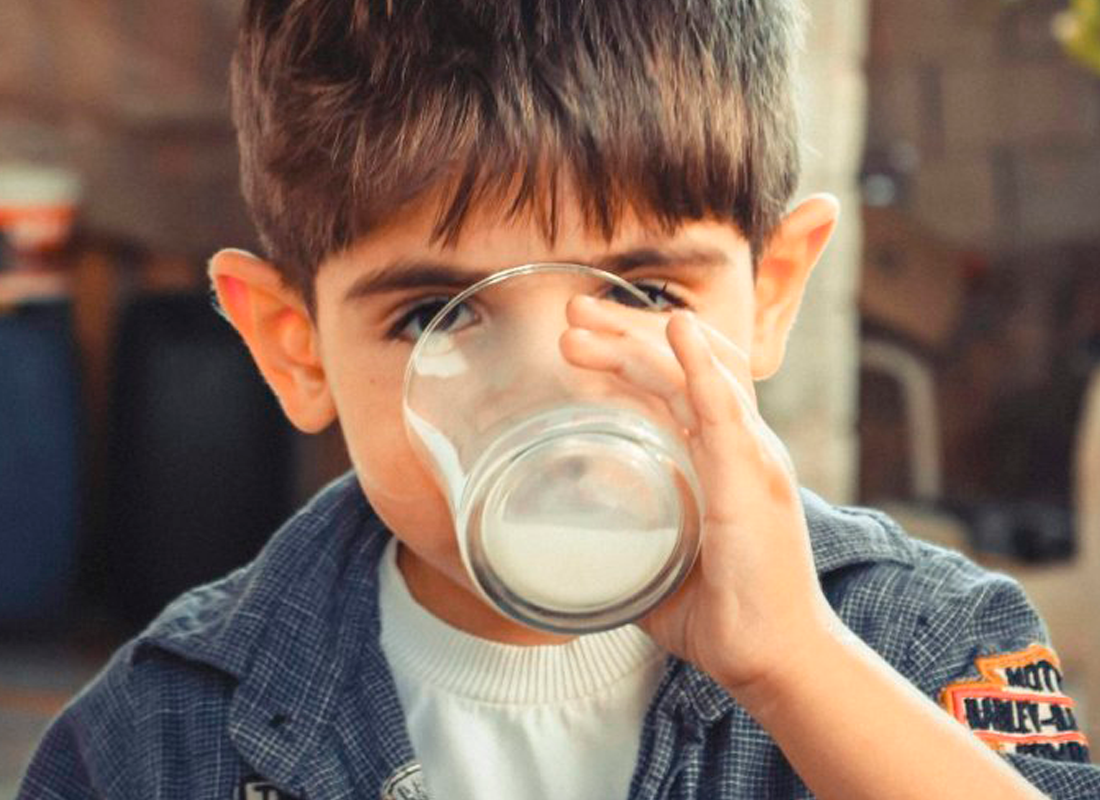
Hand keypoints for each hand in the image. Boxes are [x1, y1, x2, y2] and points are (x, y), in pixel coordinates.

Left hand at [560, 294, 840, 695]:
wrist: (773, 657)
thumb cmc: (725, 617)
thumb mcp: (658, 568)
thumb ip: (624, 548)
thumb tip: (571, 552)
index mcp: (723, 460)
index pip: (678, 386)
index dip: (631, 354)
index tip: (578, 340)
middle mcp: (741, 447)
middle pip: (684, 366)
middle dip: (624, 333)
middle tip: (570, 314)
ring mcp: (750, 458)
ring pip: (698, 374)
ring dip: (640, 340)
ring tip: (582, 320)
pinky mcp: (750, 481)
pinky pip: (726, 410)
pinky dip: (700, 366)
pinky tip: (676, 332)